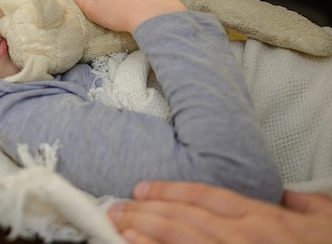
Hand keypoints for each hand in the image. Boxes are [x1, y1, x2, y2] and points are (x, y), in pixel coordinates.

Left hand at [108, 181, 331, 243]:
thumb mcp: (326, 223)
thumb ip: (304, 207)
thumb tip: (290, 198)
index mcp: (263, 220)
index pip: (206, 197)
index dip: (169, 190)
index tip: (141, 188)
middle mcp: (244, 237)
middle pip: (184, 217)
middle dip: (145, 209)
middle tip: (116, 206)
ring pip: (181, 238)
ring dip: (144, 230)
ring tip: (117, 224)